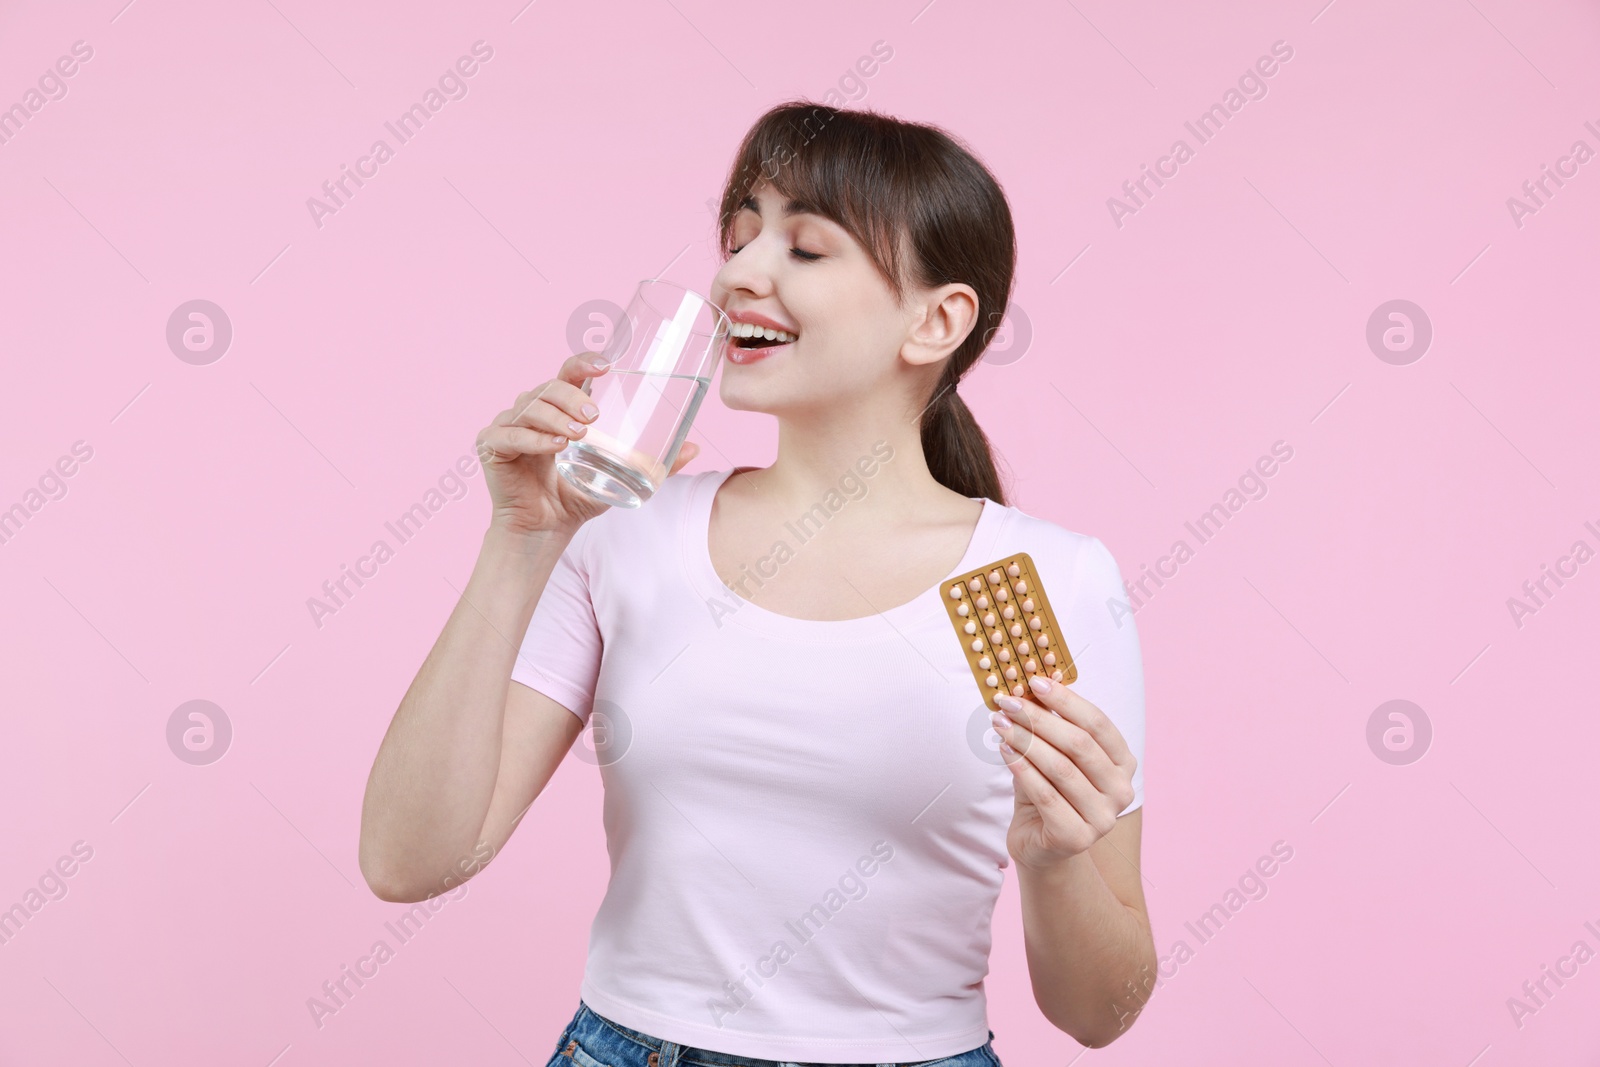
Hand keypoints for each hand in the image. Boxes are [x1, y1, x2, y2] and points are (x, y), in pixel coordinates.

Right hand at [476, 352, 700, 538]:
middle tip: (595, 417)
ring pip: (529, 407)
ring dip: (554, 417)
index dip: (584, 362)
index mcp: (560, 408)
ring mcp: (509, 425)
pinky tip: (553, 447)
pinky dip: (532, 439)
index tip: (606, 364)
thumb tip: (695, 448)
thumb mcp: (621, 477)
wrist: (545, 530)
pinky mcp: (491, 446)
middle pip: (548, 386)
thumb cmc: (577, 497)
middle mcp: (532, 410)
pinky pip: (509, 435)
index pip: (569, 373)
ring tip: (578, 436)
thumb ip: (656, 464)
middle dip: (572, 396)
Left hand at [991, 674, 1137, 873]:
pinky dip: (1022, 769)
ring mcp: (1103, 818)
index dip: (1067, 700)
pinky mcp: (1077, 838)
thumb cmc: (1049, 792)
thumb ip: (1051, 724)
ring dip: (1026, 741)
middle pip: (1079, 744)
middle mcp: (1121, 790)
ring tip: (999, 724)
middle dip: (1040, 719)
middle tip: (1009, 702)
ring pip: (1061, 769)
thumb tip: (1038, 680)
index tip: (1034, 681)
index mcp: (1123, 763)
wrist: (1041, 844)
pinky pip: (1046, 795)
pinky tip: (1004, 751)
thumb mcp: (1052, 753)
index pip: (1098, 724)